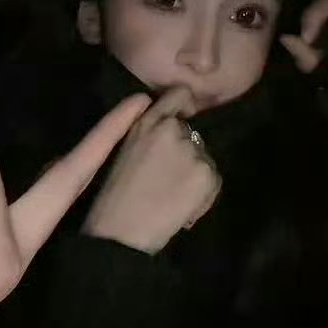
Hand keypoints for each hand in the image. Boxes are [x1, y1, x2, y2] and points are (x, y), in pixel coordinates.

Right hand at [0, 94, 149, 327]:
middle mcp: (11, 264)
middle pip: (67, 189)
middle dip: (101, 143)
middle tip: (139, 101)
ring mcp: (3, 273)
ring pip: (52, 205)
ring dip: (78, 165)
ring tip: (115, 128)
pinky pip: (23, 218)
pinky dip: (41, 188)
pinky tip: (51, 173)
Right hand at [82, 86, 221, 254]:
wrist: (121, 233)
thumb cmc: (114, 199)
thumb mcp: (126, 152)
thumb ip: (150, 135)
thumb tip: (176, 130)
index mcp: (146, 122)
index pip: (179, 94)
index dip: (186, 105)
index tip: (185, 116)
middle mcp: (173, 129)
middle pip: (192, 135)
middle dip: (185, 153)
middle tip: (167, 180)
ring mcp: (192, 151)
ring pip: (204, 158)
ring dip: (194, 175)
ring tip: (172, 198)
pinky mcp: (206, 173)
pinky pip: (213, 181)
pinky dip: (203, 196)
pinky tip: (182, 209)